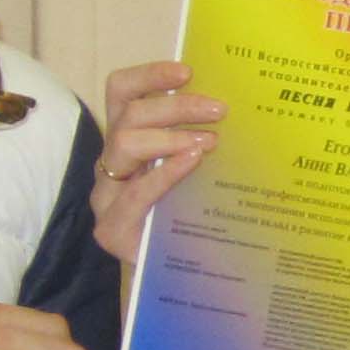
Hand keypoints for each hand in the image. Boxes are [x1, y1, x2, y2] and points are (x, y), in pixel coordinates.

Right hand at [92, 60, 223, 263]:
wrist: (174, 279)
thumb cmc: (189, 219)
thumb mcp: (196, 173)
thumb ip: (202, 141)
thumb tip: (243, 109)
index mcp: (127, 141)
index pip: (122, 91)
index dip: (150, 75)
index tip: (187, 70)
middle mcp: (110, 164)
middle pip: (128, 116)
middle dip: (175, 106)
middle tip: (219, 110)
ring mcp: (106, 198)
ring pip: (123, 145)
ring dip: (169, 136)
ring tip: (209, 141)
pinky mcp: (112, 231)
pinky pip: (134, 194)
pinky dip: (164, 173)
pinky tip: (191, 163)